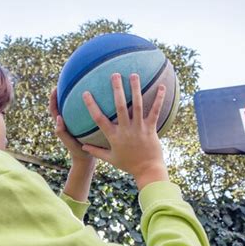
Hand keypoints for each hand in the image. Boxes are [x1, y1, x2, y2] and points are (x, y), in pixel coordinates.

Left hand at [49, 88, 95, 201]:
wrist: (87, 159)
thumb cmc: (78, 151)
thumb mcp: (70, 143)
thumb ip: (62, 133)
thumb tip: (58, 118)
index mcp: (62, 125)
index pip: (53, 108)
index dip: (52, 98)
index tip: (56, 87)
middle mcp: (67, 122)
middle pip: (62, 104)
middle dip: (62, 92)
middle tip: (67, 81)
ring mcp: (74, 123)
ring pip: (72, 107)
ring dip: (73, 96)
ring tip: (81, 85)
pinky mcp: (82, 125)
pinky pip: (82, 112)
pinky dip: (85, 104)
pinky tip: (96, 97)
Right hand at [81, 73, 168, 189]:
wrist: (148, 170)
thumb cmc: (129, 164)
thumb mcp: (111, 159)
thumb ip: (96, 151)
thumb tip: (83, 146)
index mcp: (114, 136)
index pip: (99, 119)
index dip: (91, 106)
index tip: (85, 93)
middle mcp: (126, 130)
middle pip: (119, 107)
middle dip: (116, 90)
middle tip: (114, 74)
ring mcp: (139, 128)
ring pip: (136, 106)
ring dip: (135, 89)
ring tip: (134, 75)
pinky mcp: (151, 128)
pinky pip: (155, 111)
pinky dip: (158, 99)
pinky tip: (161, 86)